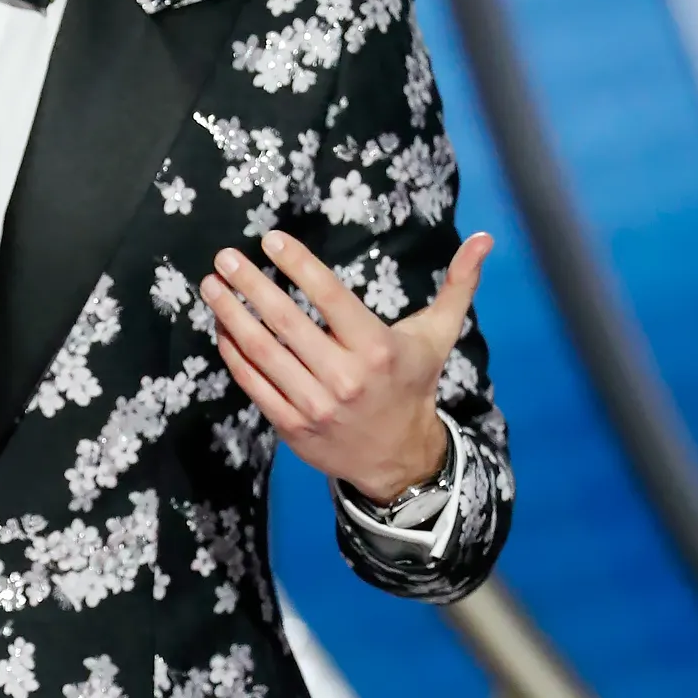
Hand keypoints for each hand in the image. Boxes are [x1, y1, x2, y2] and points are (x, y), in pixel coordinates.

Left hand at [199, 229, 492, 501]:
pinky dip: (233, 354)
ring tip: (211, 286)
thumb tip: (486, 239)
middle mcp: (344, 377)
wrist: (399, 459)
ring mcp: (314, 405)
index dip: (298, 266)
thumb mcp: (438, 336)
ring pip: (262, 353)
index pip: (330, 298)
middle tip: (224, 257)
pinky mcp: (292, 427)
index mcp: (377, 349)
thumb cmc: (413, 385)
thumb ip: (458, 286)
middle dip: (250, 286)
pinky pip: (254, 385)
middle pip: (286, 323)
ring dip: (231, 316)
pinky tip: (222, 327)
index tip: (270, 240)